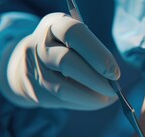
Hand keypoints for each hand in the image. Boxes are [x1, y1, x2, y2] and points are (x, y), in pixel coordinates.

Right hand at [0, 13, 119, 109]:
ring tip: (109, 97)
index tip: (115, 72)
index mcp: (53, 25)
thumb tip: (113, 78)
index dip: (97, 53)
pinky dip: (85, 103)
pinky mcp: (36, 92)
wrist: (30, 63)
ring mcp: (34, 71)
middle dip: (95, 79)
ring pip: (63, 88)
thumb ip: (93, 52)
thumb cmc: (66, 48)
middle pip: (66, 62)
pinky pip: (63, 101)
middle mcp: (39, 46)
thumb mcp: (77, 39)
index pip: (73, 33)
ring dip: (92, 97)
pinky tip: (97, 100)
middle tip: (114, 89)